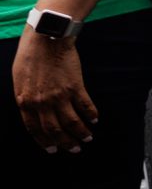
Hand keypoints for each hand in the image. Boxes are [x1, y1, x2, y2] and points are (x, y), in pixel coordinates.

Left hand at [12, 33, 96, 152]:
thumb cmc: (30, 56)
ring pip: (71, 122)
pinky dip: (91, 114)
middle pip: (54, 129)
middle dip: (65, 142)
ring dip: (81, 132)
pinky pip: (85, 105)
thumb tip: (33, 112)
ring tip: (88, 137)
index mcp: (25, 102)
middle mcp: (42, 102)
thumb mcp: (19, 80)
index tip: (53, 149)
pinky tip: (95, 119)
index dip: (44, 141)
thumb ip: (25, 98)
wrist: (46, 39)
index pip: (35, 129)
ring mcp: (59, 95)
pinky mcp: (75, 86)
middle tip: (74, 148)